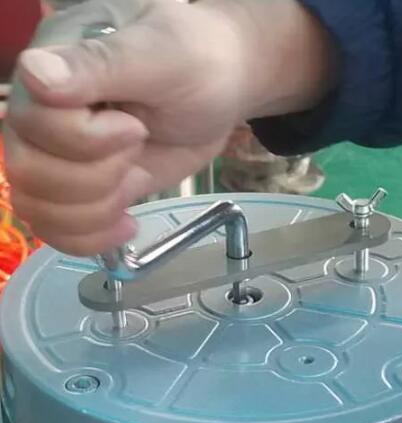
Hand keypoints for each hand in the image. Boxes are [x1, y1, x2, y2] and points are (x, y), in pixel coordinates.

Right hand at [5, 0, 334, 255]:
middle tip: (139, 147)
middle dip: (97, 177)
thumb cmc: (196, 62)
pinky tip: (127, 224)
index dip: (87, 140)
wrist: (221, 90)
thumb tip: (35, 77)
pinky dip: (92, 239)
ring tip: (136, 181)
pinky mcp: (86, 190)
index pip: (32, 124)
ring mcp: (61, 158)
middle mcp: (42, 116)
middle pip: (29, 173)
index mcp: (49, 70)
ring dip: (96, 210)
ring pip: (39, 209)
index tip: (137, 127)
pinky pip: (59, 231)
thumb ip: (100, 65)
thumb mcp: (160, 56)